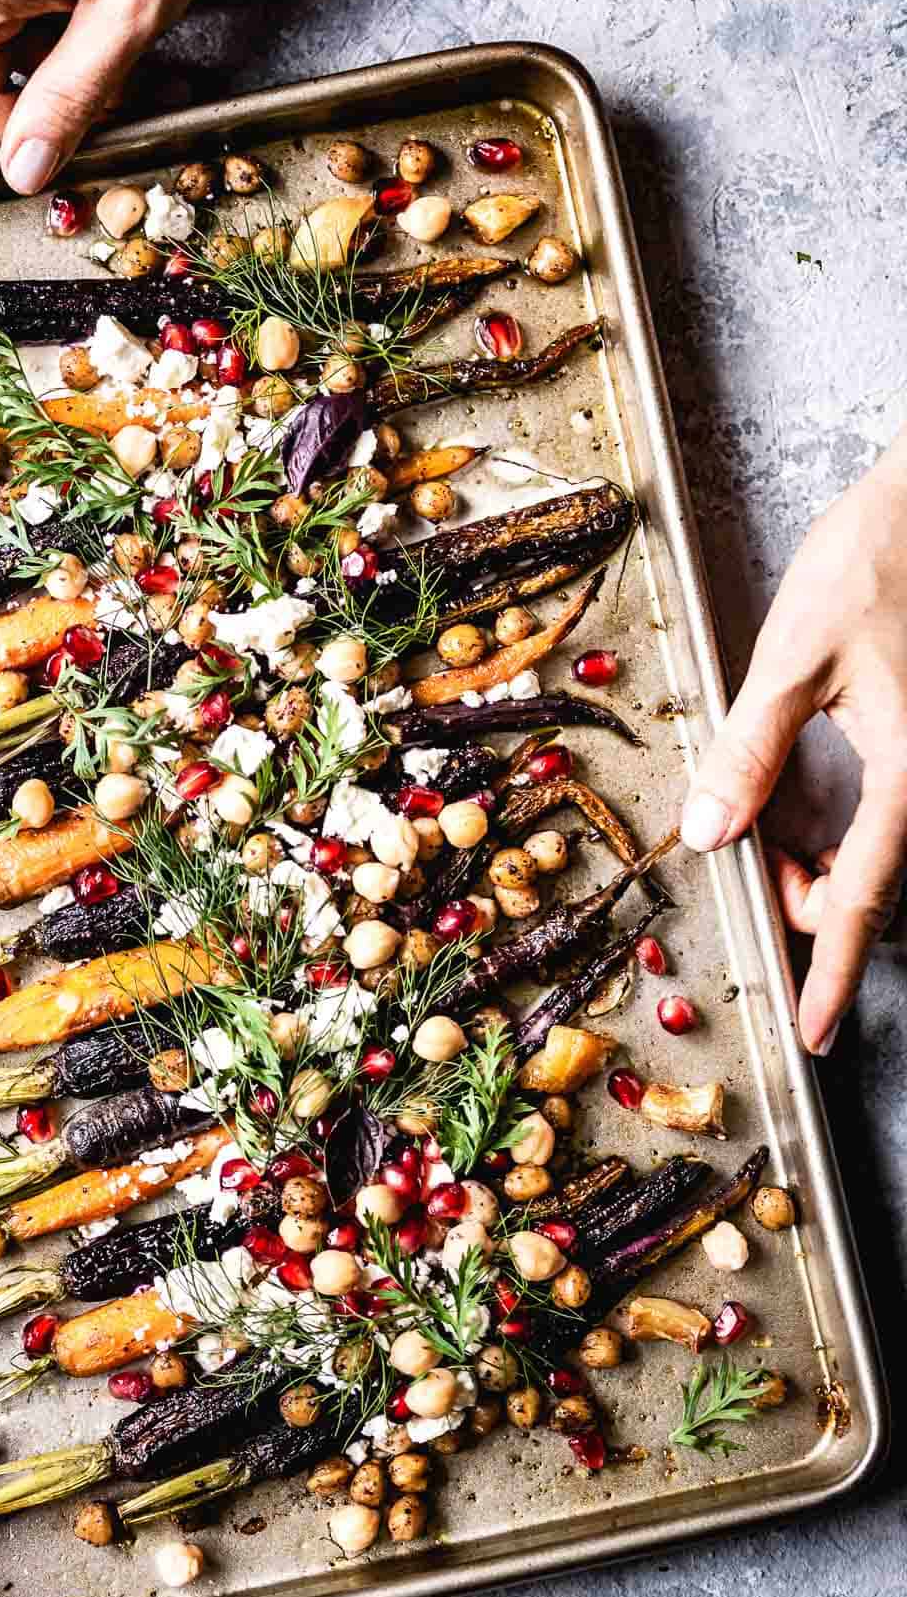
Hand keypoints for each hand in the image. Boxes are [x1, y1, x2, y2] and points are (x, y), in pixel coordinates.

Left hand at [680, 424, 906, 1054]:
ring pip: (885, 851)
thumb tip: (708, 833)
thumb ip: (751, 751)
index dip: (834, 971)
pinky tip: (804, 815)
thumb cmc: (874, 565)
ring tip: (779, 862)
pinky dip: (847, 832)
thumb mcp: (794, 658)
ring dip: (831, 870)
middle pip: (877, 882)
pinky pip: (892, 815)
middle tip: (764, 896)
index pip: (865, 899)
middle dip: (817, 908)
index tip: (816, 1031)